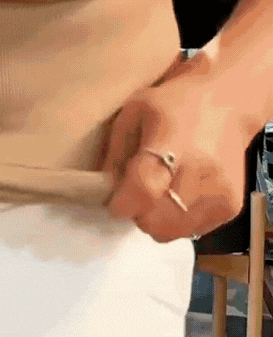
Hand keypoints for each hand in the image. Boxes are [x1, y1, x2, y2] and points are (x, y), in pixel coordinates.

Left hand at [98, 53, 253, 242]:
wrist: (225, 104)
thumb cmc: (174, 105)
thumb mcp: (133, 113)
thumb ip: (116, 155)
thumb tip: (105, 193)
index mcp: (171, 141)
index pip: (143, 189)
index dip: (123, 203)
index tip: (116, 201)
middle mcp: (200, 170)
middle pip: (156, 220)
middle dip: (139, 212)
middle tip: (140, 192)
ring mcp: (219, 192)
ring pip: (172, 232)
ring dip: (159, 219)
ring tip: (163, 190)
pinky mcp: (231, 207)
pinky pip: (192, 231)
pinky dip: (180, 220)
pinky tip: (183, 193)